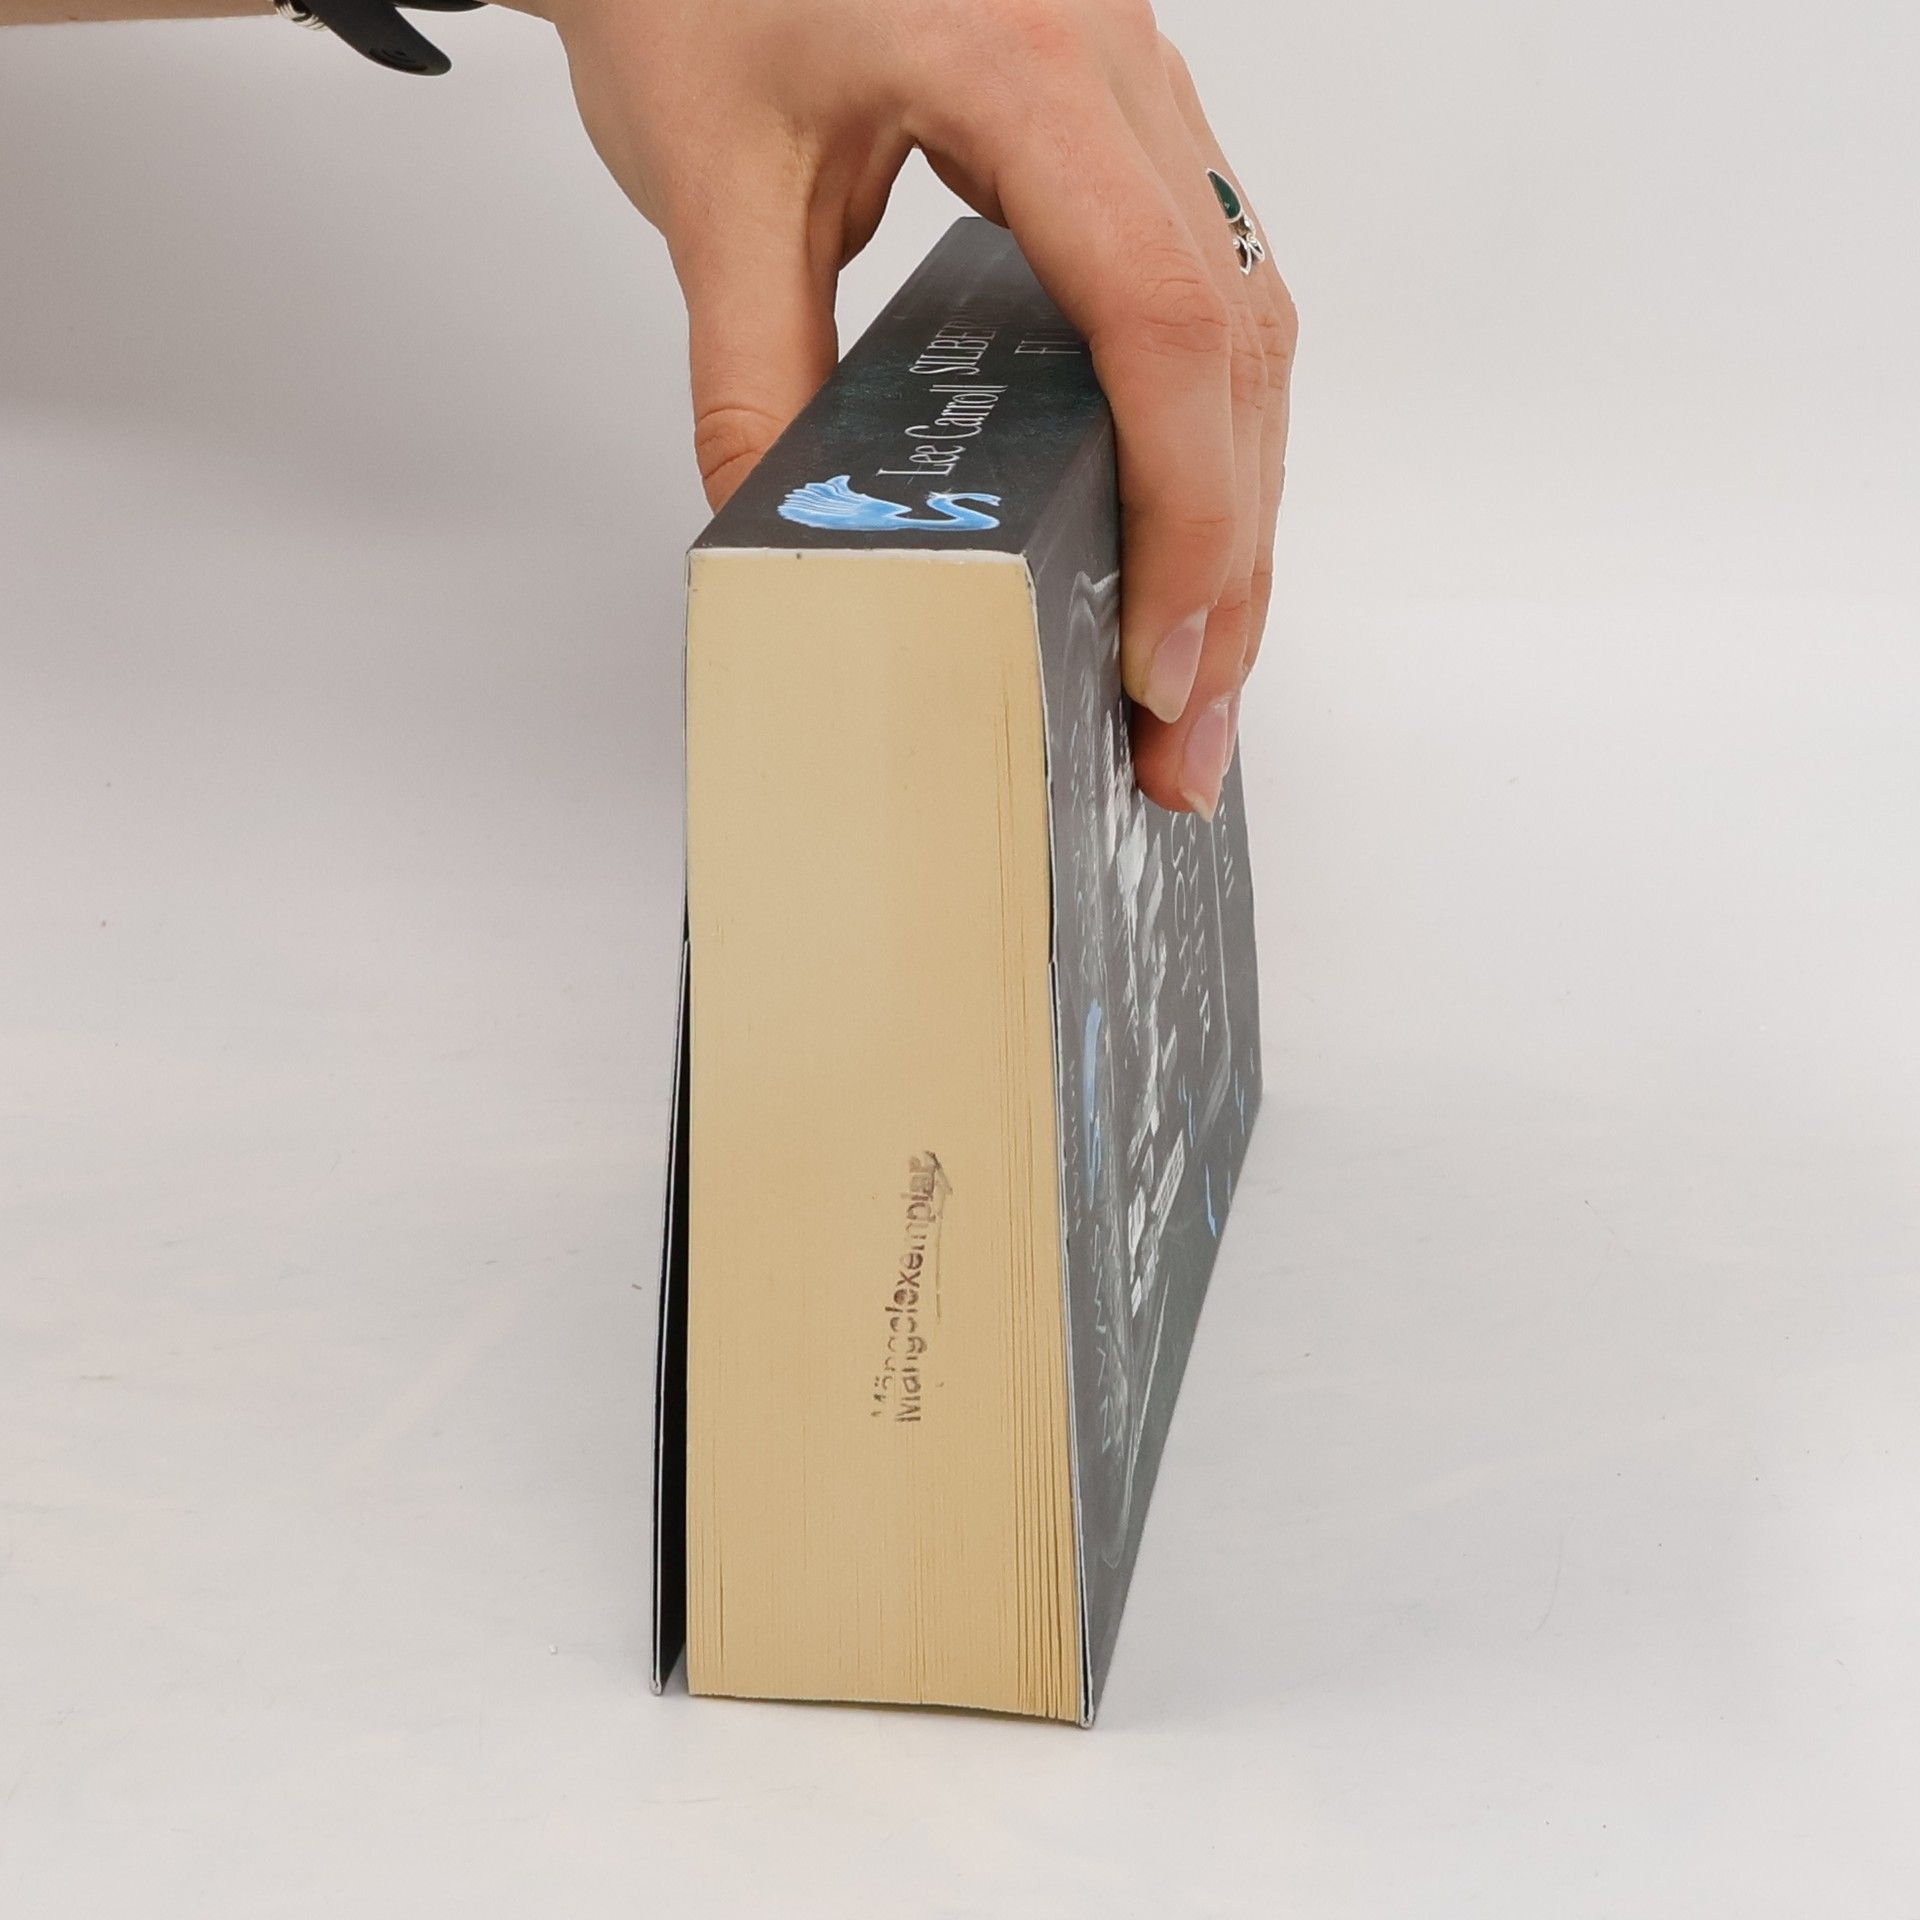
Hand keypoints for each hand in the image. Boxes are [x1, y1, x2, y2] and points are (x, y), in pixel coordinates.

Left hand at [535, 0, 1295, 815]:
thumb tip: (796, 551)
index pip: (1163, 324)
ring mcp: (1141, 96)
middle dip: (1230, 559)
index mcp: (1030, 68)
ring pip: (1249, 328)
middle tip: (1190, 723)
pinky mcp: (1124, 131)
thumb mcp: (711, 186)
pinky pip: (1210, 293)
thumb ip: (754, 377)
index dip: (1186, 516)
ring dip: (1239, 509)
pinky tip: (1184, 529)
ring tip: (1197, 662)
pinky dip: (1210, 433)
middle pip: (1238, 348)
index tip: (1156, 661)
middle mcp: (1123, 73)